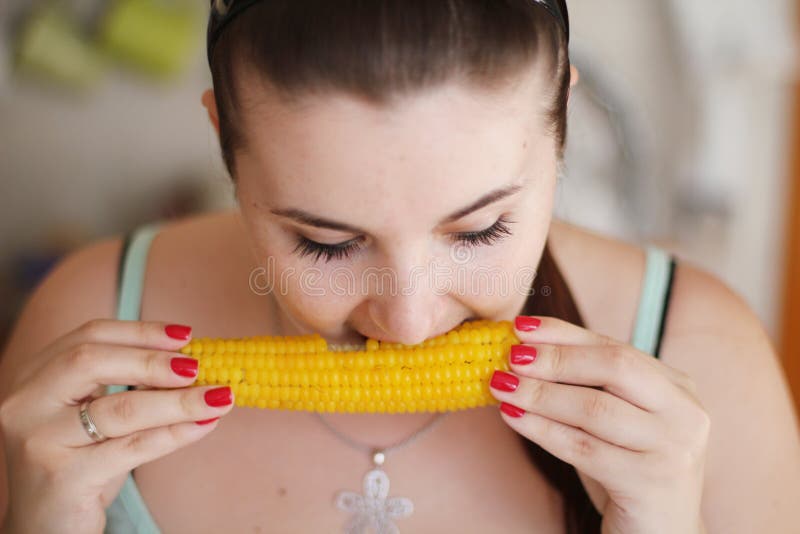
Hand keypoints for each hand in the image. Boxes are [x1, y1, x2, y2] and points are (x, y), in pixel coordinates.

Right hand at [0, 320, 235, 533]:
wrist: (48, 529)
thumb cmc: (81, 465)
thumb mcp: (98, 417)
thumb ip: (131, 385)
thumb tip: (192, 360)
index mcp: (36, 378)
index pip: (89, 336)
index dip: (140, 331)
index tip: (186, 335)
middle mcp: (27, 404)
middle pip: (92, 362)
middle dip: (154, 361)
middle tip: (200, 366)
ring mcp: (41, 441)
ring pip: (120, 409)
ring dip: (178, 401)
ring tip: (219, 397)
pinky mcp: (63, 478)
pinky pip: (131, 448)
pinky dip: (174, 434)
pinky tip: (203, 425)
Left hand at [489, 316, 708, 533]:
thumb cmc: (628, 470)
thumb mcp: (613, 421)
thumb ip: (584, 385)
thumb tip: (522, 349)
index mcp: (677, 387)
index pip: (615, 347)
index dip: (565, 333)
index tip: (521, 325)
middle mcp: (685, 412)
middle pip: (614, 367)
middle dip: (555, 358)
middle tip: (510, 356)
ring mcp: (673, 448)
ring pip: (594, 408)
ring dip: (540, 393)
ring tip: (501, 385)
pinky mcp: (651, 482)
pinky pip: (583, 448)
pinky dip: (541, 429)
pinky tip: (512, 416)